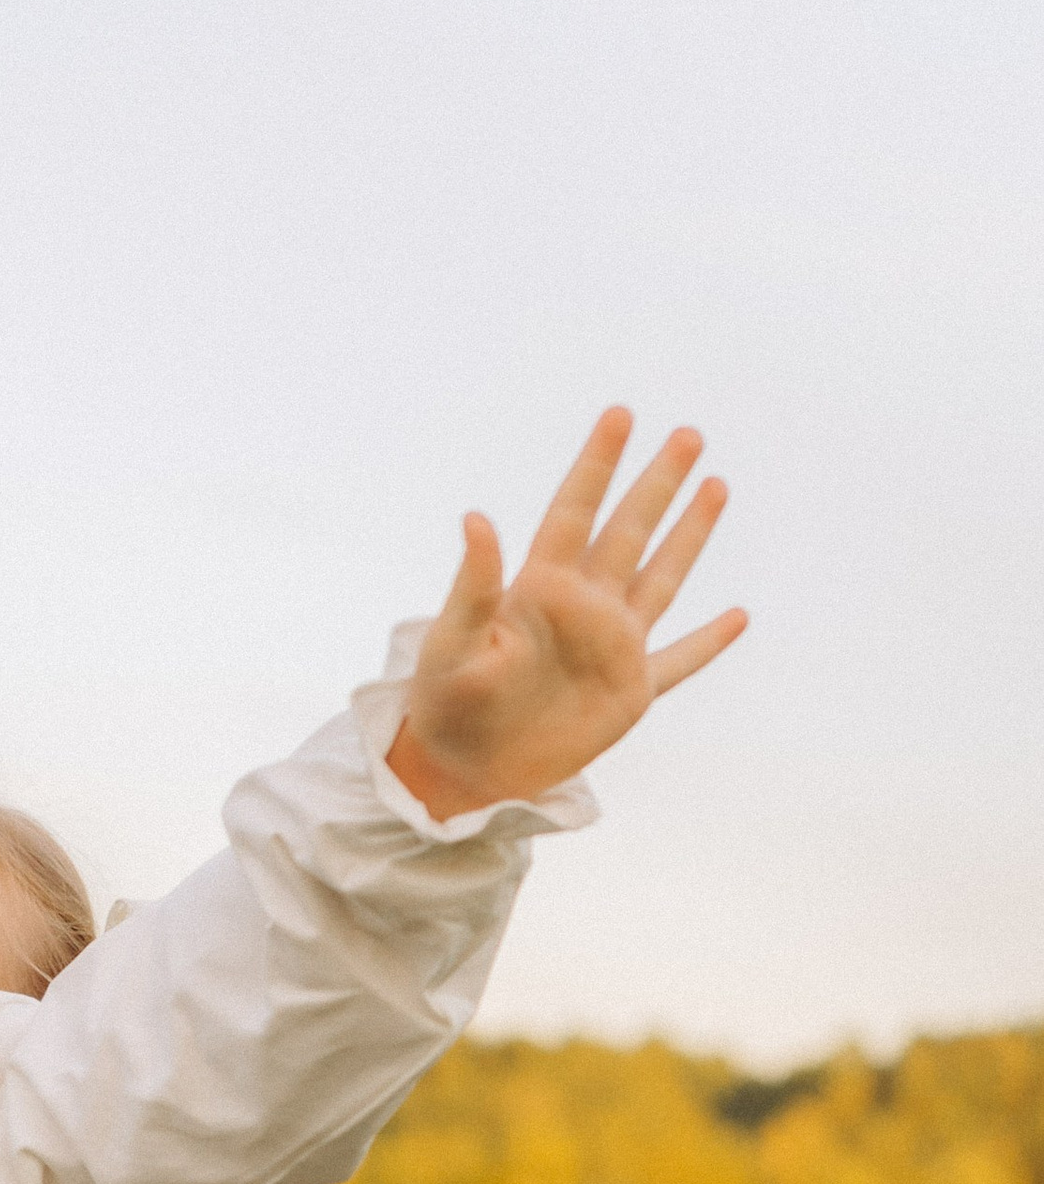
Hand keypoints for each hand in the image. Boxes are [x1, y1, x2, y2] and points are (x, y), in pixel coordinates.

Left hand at [387, 407, 746, 817]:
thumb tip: (475, 518)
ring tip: (716, 485)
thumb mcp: (452, 642)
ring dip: (690, 534)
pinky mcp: (629, 692)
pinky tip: (738, 616)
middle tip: (689, 434)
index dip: (597, 464)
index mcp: (541, 587)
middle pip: (630, 530)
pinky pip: (680, 661)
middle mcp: (584, 606)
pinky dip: (709, 642)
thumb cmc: (446, 703)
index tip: (620, 415)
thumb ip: (473, 584)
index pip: (575, 510)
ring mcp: (612, 646)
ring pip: (662, 578)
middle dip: (658, 482)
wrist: (463, 767)